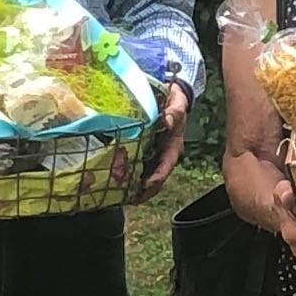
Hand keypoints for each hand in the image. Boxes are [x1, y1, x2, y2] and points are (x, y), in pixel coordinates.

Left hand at [131, 83, 189, 204]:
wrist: (171, 95)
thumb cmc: (175, 101)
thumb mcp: (178, 104)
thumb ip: (175, 112)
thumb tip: (167, 121)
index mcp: (174, 146)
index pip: (167, 166)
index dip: (158, 177)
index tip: (147, 185)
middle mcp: (164, 154)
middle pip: (156, 177)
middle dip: (145, 190)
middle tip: (131, 200)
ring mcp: (154, 153)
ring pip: (146, 174)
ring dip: (136, 186)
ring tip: (122, 197)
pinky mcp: (145, 149)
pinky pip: (137, 164)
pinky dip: (129, 173)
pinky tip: (117, 180)